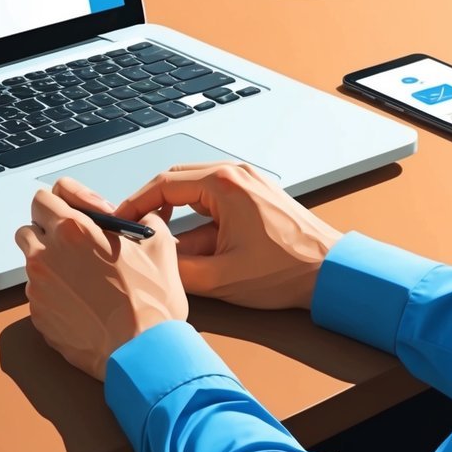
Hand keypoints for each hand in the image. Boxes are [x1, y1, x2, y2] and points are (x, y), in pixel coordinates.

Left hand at [15, 177, 188, 379]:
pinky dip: (55, 294)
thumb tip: (138, 217)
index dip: (61, 202)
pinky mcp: (39, 316)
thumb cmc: (150, 302)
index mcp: (73, 230)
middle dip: (49, 232)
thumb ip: (141, 220)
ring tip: (85, 278)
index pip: (44, 198)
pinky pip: (39, 295)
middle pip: (29, 228)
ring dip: (52, 264)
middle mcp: (46, 255)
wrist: (143, 353)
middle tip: (77, 245)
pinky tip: (83, 303)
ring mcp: (39, 288)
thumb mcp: (158, 245)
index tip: (77, 214)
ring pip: (33, 263)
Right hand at [116, 163, 342, 310]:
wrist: (332, 271)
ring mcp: (246, 180)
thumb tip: (149, 259)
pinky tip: (192, 242)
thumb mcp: (221, 277)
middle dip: (150, 204)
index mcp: (223, 185)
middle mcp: (234, 173)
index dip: (134, 203)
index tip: (119, 221)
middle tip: (133, 227)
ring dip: (174, 210)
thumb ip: (177, 268)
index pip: (162, 184)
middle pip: (175, 179)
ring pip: (193, 187)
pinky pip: (213, 195)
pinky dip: (195, 214)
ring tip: (161, 239)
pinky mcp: (254, 192)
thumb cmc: (286, 271)